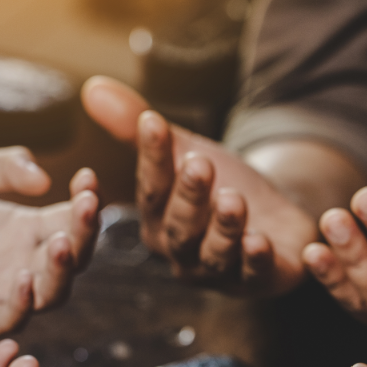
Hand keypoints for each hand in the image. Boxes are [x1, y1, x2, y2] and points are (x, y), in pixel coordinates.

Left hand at [0, 147, 99, 339]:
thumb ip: (3, 167)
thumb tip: (46, 180)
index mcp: (28, 229)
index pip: (72, 218)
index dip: (87, 199)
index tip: (86, 177)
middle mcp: (27, 262)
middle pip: (76, 254)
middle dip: (86, 231)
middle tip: (86, 205)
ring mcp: (9, 293)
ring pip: (55, 290)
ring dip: (63, 269)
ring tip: (60, 243)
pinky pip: (16, 316)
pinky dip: (24, 301)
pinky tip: (22, 277)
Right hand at [81, 76, 316, 294]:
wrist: (274, 219)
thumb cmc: (219, 190)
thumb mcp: (184, 153)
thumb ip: (140, 128)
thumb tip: (92, 88)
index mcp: (158, 222)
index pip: (151, 190)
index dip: (152, 158)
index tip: (154, 123)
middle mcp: (183, 252)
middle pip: (180, 226)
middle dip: (189, 196)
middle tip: (200, 164)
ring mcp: (220, 270)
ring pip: (216, 253)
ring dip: (224, 228)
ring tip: (233, 200)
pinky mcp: (259, 279)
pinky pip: (255, 274)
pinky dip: (256, 261)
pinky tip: (259, 242)